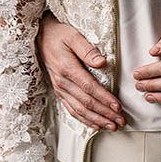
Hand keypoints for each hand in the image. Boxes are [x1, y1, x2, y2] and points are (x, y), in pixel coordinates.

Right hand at [36, 13, 124, 129]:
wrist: (41, 38)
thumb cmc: (58, 35)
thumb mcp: (73, 36)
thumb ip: (88, 50)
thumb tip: (102, 62)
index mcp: (67, 68)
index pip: (89, 88)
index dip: (104, 99)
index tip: (117, 106)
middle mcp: (62, 82)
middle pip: (86, 103)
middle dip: (105, 113)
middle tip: (120, 120)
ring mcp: (60, 89)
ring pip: (80, 110)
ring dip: (96, 120)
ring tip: (111, 125)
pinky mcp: (60, 92)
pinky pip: (72, 110)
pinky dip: (84, 119)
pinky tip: (95, 124)